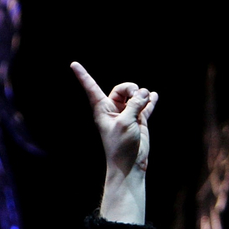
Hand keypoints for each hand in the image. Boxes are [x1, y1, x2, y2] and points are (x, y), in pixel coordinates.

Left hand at [71, 61, 157, 223]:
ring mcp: (127, 114)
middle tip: (137, 99)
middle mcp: (113, 110)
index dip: (83, 75)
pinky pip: (145, 105)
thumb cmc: (121, 146)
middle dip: (132, 89)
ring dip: (143, 96)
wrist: (130, 164)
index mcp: (102, 109)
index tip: (73, 64)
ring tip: (146, 104)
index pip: (91, 87)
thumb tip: (145, 93)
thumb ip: (134, 104)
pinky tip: (154, 96)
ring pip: (136, 94)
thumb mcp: (126, 122)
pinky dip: (150, 100)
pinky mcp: (139, 119)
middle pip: (123, 87)